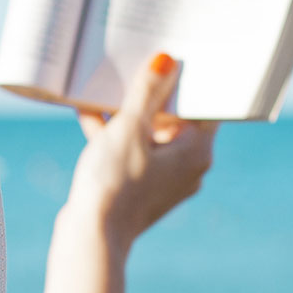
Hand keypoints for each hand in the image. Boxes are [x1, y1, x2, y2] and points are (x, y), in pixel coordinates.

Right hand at [63, 52, 216, 251]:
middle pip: (175, 118)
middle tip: (139, 59)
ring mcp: (163, 179)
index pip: (205, 106)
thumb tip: (166, 60)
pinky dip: (115, 133)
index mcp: (197, 152)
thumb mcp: (129, 128)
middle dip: (152, 92)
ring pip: (149, 134)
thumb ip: (147, 91)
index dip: (191, 79)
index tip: (177, 55)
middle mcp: (187, 167)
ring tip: (106, 82)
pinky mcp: (139, 187)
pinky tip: (88, 109)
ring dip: (127, 111)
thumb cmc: (114, 182)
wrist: (90, 237)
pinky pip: (132, 151)